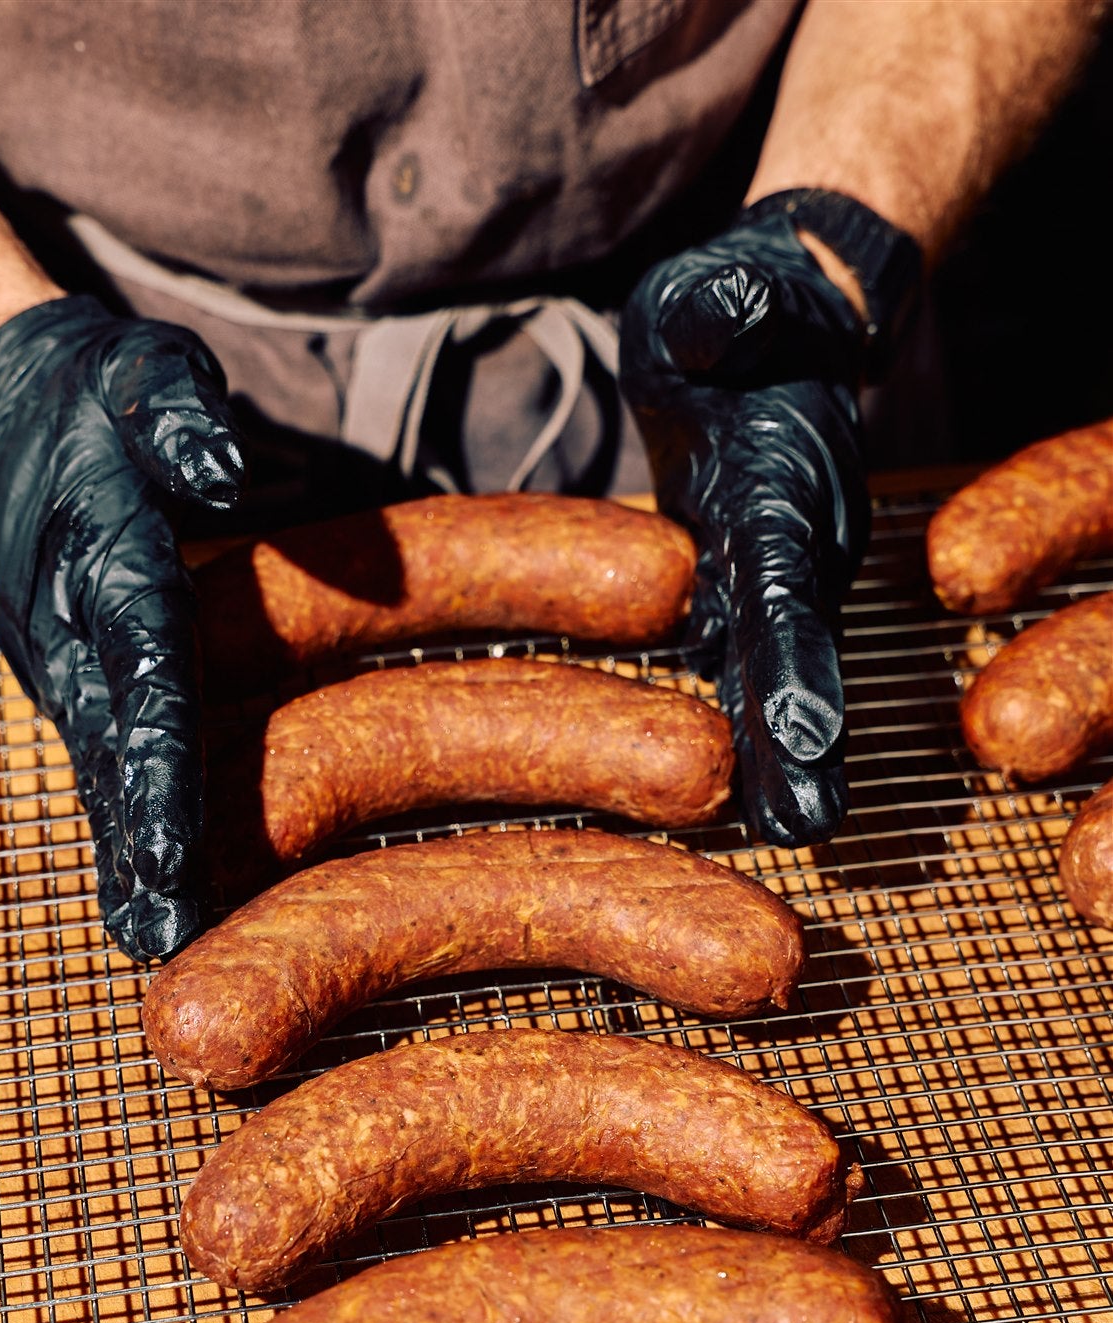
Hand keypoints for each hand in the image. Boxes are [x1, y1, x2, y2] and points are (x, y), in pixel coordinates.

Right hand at [0, 296, 243, 959]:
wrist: (11, 412)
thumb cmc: (105, 397)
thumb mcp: (150, 376)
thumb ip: (185, 419)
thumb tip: (229, 472)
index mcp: (102, 555)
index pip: (142, 665)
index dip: (160, 760)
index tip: (175, 847)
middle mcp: (71, 625)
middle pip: (115, 746)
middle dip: (140, 843)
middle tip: (165, 934)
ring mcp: (64, 662)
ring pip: (100, 770)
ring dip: (127, 857)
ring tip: (157, 941)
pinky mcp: (72, 681)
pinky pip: (101, 763)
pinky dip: (122, 831)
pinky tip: (147, 899)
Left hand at [621, 207, 873, 845]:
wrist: (767, 324)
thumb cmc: (729, 311)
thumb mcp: (710, 292)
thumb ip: (720, 308)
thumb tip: (712, 322)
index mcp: (779, 486)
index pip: (781, 577)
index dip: (788, 651)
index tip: (795, 722)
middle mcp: (790, 545)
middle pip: (790, 654)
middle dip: (800, 743)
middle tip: (806, 826)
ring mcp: (771, 579)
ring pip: (772, 680)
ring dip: (783, 762)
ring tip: (790, 835)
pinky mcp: (742, 596)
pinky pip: (743, 677)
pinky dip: (751, 742)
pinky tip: (746, 812)